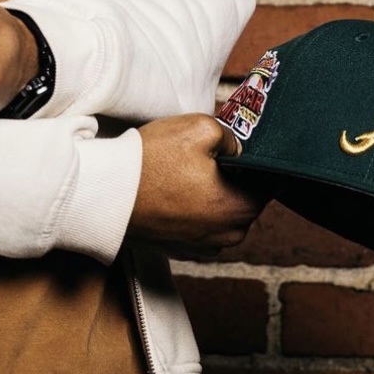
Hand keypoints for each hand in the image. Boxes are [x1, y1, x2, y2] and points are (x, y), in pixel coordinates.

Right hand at [126, 114, 269, 259]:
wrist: (107, 194)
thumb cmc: (152, 163)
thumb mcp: (199, 127)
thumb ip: (232, 135)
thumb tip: (237, 146)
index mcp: (241, 209)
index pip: (267, 180)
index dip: (253, 156)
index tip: (235, 143)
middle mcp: (228, 235)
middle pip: (243, 195)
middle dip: (230, 173)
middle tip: (203, 151)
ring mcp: (203, 245)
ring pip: (219, 208)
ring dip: (209, 189)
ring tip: (182, 168)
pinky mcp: (180, 246)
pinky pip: (198, 219)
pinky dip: (190, 203)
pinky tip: (171, 185)